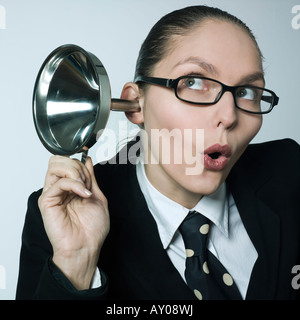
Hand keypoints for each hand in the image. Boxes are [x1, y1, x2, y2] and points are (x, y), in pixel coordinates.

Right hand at [38, 155, 108, 289]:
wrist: (87, 247)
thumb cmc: (92, 229)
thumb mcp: (97, 196)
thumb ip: (91, 178)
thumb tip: (88, 160)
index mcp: (70, 187)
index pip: (69, 161)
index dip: (81, 162)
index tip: (90, 170)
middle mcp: (59, 188)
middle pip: (59, 160)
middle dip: (77, 165)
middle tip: (87, 182)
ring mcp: (52, 193)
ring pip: (56, 165)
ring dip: (75, 172)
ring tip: (84, 187)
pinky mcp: (47, 201)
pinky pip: (59, 182)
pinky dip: (74, 184)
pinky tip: (83, 194)